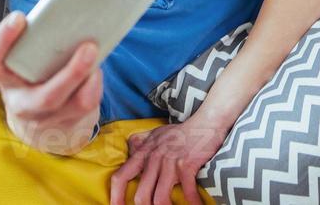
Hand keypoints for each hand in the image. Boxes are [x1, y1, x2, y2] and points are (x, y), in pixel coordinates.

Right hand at [0, 13, 103, 154]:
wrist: (37, 123)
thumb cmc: (33, 75)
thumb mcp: (24, 60)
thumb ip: (35, 37)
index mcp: (4, 78)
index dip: (1, 40)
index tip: (18, 17)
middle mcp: (21, 103)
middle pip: (45, 97)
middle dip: (71, 73)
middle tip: (89, 46)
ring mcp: (45, 119)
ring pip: (73, 105)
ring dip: (90, 79)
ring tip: (96, 53)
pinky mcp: (67, 125)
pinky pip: (86, 108)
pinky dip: (95, 86)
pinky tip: (97, 71)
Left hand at [110, 119, 224, 204]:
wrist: (205, 123)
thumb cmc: (180, 132)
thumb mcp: (155, 133)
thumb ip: (141, 143)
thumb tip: (130, 151)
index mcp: (143, 153)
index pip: (120, 176)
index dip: (115, 196)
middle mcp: (154, 158)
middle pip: (141, 195)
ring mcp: (170, 162)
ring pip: (160, 198)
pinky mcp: (186, 165)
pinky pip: (187, 192)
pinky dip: (192, 203)